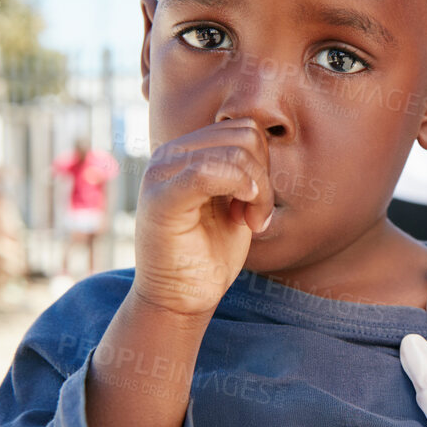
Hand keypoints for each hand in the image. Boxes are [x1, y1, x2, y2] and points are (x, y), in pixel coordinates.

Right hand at [132, 120, 275, 317]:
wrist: (180, 298)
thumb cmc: (210, 252)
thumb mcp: (234, 199)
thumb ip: (243, 167)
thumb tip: (267, 137)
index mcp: (186, 150)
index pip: (243, 128)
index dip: (264, 163)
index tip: (257, 202)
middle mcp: (170, 154)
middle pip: (244, 136)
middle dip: (264, 176)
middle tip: (256, 215)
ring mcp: (161, 173)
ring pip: (236, 152)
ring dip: (258, 190)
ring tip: (247, 220)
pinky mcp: (160, 199)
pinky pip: (208, 172)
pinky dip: (241, 190)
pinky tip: (244, 219)